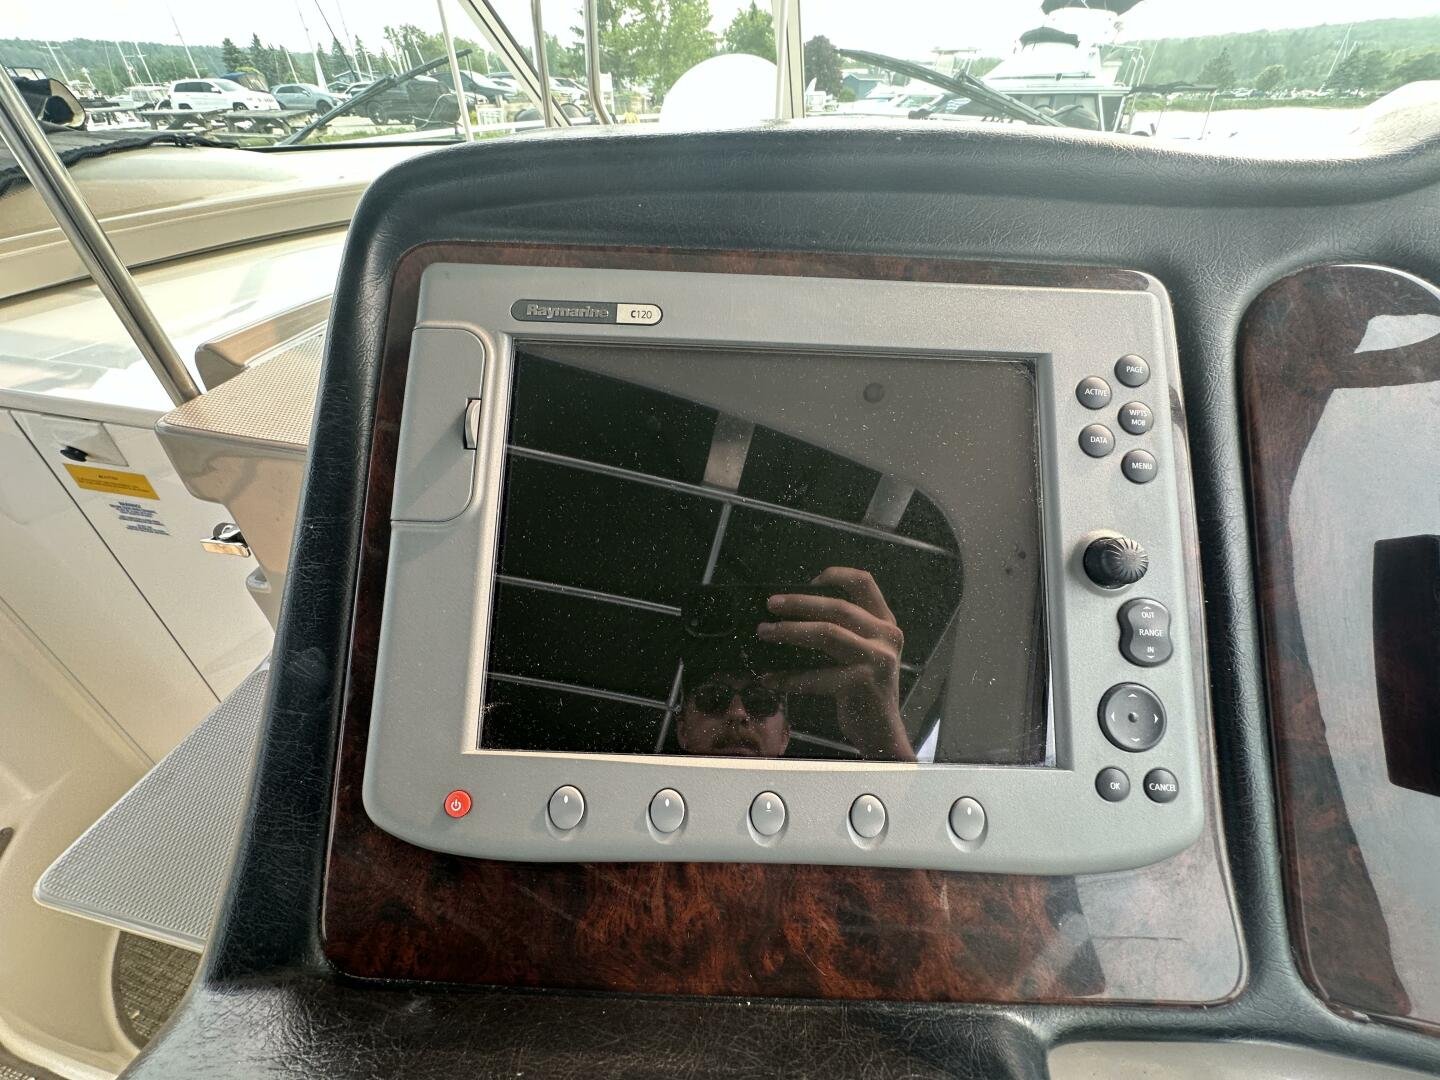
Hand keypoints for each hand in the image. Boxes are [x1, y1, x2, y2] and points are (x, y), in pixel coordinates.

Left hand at [757, 567, 914, 761]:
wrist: (881, 732)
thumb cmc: (863, 690)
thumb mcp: (864, 652)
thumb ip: (845, 630)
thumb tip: (793, 612)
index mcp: (885, 624)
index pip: (865, 583)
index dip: (836, 575)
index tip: (808, 581)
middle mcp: (886, 637)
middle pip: (838, 607)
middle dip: (799, 603)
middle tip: (771, 604)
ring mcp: (876, 660)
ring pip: (826, 634)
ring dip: (790, 631)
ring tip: (765, 632)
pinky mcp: (861, 684)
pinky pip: (816, 675)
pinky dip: (789, 678)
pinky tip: (771, 680)